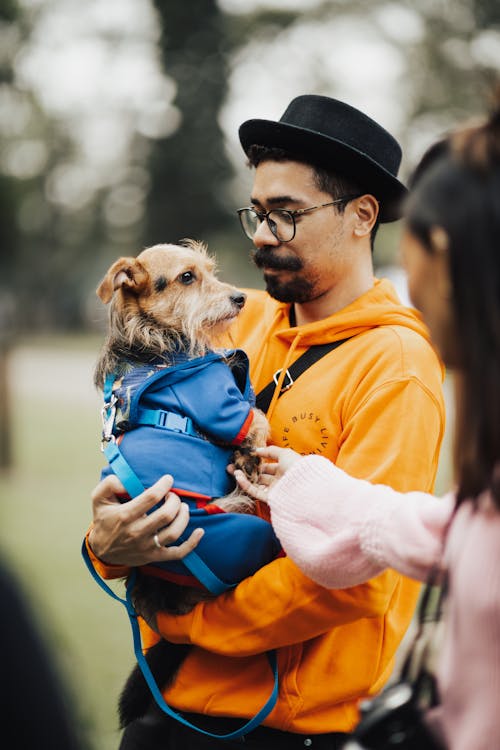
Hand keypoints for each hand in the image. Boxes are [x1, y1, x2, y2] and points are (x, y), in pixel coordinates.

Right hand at [88, 474, 203, 565]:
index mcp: (125, 516)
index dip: (164, 485)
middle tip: (172, 496)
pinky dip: (192, 544)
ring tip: (182, 507)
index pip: (151, 497)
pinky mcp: (155, 556)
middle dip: (174, 501)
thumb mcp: (99, 498)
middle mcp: (137, 533)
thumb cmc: (104, 519)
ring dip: (183, 516)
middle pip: (166, 515)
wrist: (101, 551)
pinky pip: (178, 553)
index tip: (168, 479)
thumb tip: (127, 480)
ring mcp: (147, 547)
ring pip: (174, 532)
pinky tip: (200, 531)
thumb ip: (110, 483)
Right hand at [233, 445, 301, 501]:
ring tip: (233, 470)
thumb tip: (256, 450)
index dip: (256, 462)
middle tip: (232, 465)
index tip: (244, 457)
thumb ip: (269, 451)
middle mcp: (279, 481)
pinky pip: (255, 492)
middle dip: (246, 470)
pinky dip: (246, 485)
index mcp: (284, 469)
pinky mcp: (270, 499)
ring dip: (243, 478)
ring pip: (256, 484)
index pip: (267, 466)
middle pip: (260, 476)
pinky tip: (238, 476)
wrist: (306, 485)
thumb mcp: (284, 453)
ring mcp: (274, 490)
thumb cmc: (297, 466)